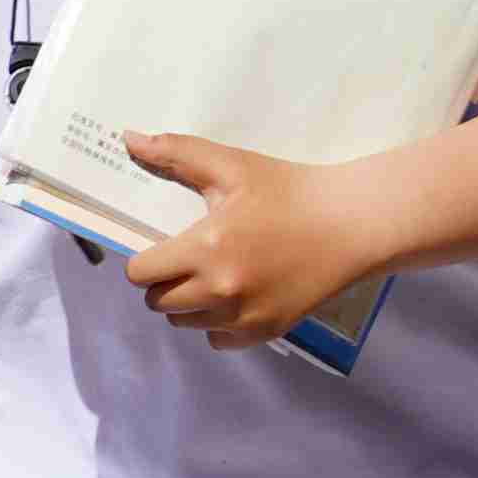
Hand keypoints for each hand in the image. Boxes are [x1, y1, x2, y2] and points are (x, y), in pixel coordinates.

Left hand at [112, 133, 402, 346]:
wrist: (350, 224)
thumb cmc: (288, 191)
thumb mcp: (231, 166)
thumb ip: (175, 153)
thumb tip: (127, 138)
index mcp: (206, 248)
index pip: (141, 274)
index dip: (144, 260)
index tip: (162, 247)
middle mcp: (221, 290)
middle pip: (158, 303)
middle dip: (163, 281)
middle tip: (187, 259)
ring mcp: (244, 316)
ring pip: (185, 323)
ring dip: (188, 303)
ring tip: (213, 274)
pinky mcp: (265, 331)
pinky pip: (216, 339)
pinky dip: (217, 322)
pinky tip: (235, 294)